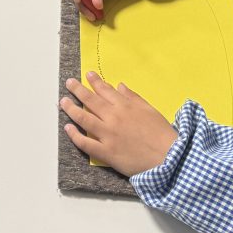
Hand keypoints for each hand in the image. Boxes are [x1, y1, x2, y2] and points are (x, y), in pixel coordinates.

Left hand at [60, 73, 177, 176]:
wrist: (169, 158)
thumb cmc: (162, 134)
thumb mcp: (150, 110)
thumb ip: (133, 98)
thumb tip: (119, 86)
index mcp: (125, 106)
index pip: (106, 90)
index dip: (95, 82)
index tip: (87, 75)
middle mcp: (113, 118)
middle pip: (91, 101)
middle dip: (78, 90)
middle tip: (69, 83)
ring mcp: (107, 135)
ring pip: (83, 119)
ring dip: (71, 109)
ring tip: (63, 102)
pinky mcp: (105, 152)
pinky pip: (85, 143)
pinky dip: (74, 135)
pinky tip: (67, 128)